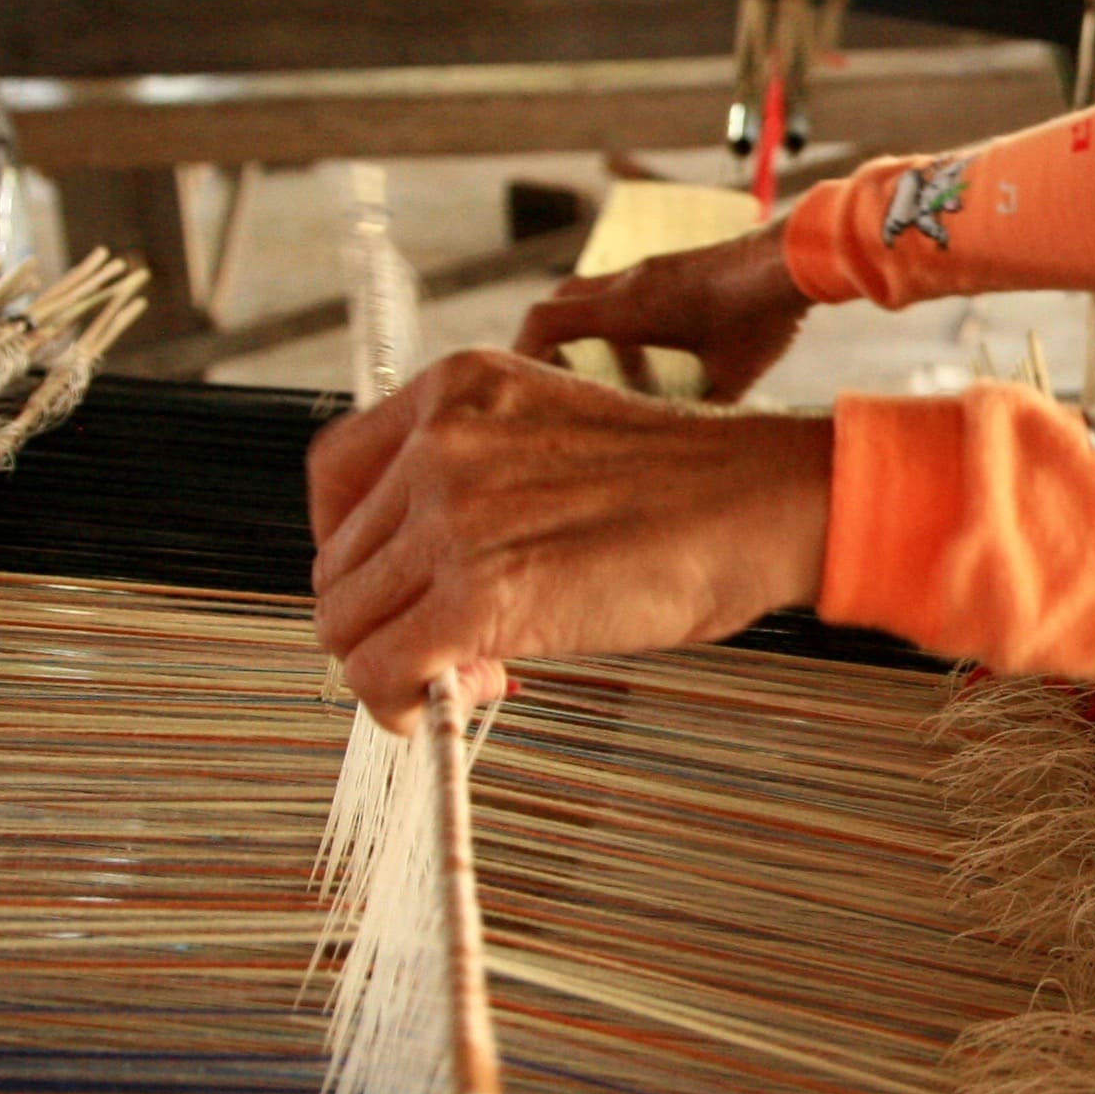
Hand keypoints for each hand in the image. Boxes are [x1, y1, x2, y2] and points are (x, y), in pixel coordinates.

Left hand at [309, 349, 833, 724]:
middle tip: (452, 648)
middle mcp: (439, 441)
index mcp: (455, 389)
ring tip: (468, 673)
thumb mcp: (554, 441)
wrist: (760, 502)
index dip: (352, 548)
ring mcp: (452, 515)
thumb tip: (425, 587)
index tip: (389, 584)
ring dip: (391, 666)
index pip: (334, 475)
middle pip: (337, 560)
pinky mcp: (476, 593)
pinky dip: (396, 703)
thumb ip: (476, 487)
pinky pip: (379, 669)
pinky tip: (446, 704)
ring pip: (346, 622)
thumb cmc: (688, 483)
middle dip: (383, 617)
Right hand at [516, 227, 808, 403]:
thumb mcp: (730, 378)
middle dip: (551, 346)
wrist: (797, 260)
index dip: (522, 353)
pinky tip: (664, 359)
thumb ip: (699, 413)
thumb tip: (684, 451)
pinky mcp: (673, 270)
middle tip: (562, 385)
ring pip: (595, 299)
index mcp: (629, 306)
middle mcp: (631, 281)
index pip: (546, 320)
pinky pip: (628, 295)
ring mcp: (652, 271)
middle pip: (561, 304)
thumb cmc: (762, 317)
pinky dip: (627, 328)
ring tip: (623, 383)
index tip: (523, 386)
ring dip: (596, 339)